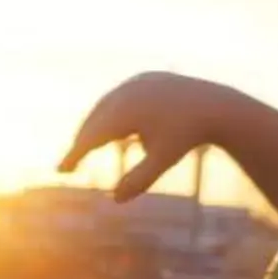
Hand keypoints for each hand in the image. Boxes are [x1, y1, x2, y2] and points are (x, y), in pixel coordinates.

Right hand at [61, 71, 242, 201]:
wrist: (216, 105)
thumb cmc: (188, 137)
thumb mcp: (163, 160)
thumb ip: (139, 180)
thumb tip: (114, 200)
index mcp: (126, 111)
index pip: (91, 136)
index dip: (74, 155)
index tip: (61, 171)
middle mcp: (126, 92)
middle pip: (93, 121)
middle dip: (80, 143)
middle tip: (69, 165)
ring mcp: (134, 82)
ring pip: (104, 108)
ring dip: (92, 128)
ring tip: (85, 148)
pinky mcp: (143, 79)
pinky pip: (118, 99)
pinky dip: (108, 114)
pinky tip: (108, 130)